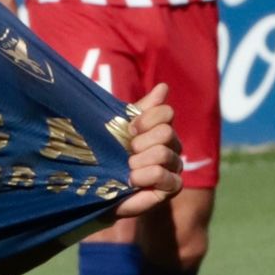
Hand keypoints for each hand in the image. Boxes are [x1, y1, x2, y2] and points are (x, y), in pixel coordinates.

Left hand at [113, 83, 183, 217]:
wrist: (100, 187)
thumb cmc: (110, 155)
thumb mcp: (121, 127)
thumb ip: (142, 108)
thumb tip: (164, 86)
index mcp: (161, 128)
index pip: (167, 112)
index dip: (145, 119)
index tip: (129, 129)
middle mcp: (172, 146)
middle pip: (166, 132)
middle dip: (141, 142)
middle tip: (128, 152)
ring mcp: (174, 167)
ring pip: (163, 153)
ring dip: (139, 161)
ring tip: (128, 168)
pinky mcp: (172, 187)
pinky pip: (161, 174)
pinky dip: (143, 176)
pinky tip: (132, 180)